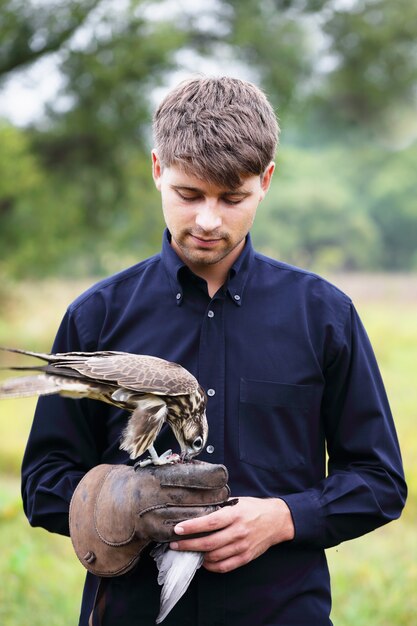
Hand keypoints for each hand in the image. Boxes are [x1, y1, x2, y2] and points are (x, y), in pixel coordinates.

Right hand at [69, 461, 230, 576]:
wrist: (116, 506)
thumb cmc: (144, 482)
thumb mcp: (158, 468)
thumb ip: (182, 469)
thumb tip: (213, 472)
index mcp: (159, 475)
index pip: (197, 475)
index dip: (214, 476)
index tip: (222, 475)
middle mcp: (157, 496)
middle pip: (200, 497)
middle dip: (217, 495)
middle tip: (225, 493)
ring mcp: (157, 516)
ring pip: (196, 516)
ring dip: (212, 512)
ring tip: (218, 506)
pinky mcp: (158, 532)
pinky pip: (186, 531)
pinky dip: (198, 527)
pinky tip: (205, 523)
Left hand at [170, 496, 294, 572]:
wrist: (277, 520)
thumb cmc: (254, 508)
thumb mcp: (238, 502)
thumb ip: (220, 508)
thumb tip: (197, 511)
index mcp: (236, 515)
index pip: (211, 522)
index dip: (193, 527)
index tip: (177, 528)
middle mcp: (239, 532)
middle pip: (209, 543)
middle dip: (188, 545)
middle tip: (174, 544)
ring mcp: (242, 547)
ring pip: (214, 557)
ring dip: (197, 555)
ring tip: (185, 551)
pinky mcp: (245, 558)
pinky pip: (224, 566)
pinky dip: (210, 566)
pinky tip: (202, 560)